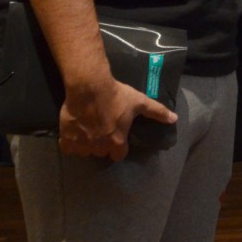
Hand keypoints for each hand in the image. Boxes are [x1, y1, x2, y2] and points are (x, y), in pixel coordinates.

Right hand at [58, 78, 176, 160]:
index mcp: (117, 141)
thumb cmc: (116, 95)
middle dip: (103, 145)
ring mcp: (82, 143)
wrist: (89, 86)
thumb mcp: (140, 102)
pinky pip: (69, 148)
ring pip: (85, 152)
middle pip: (102, 153)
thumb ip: (157, 112)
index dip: (119, 148)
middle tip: (103, 131)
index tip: (118, 138)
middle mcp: (99, 146)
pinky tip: (75, 134)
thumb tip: (174, 119)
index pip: (119, 155)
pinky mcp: (67, 138)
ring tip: (89, 131)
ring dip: (87, 145)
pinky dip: (71, 143)